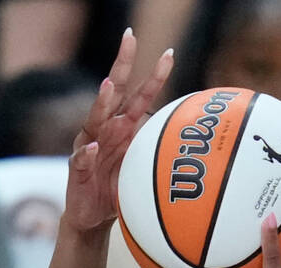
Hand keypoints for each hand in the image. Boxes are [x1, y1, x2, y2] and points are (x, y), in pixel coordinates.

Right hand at [63, 29, 173, 233]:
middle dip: (122, 64)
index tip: (168, 53)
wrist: (93, 216)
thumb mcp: (146, 168)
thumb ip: (163, 155)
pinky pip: (81, 159)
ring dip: (101, 103)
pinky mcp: (77, 169)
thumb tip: (203, 155)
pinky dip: (86, 154)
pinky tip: (91, 148)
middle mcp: (105, 130)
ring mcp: (89, 146)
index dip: (153, 76)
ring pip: (95, 119)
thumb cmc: (120, 188)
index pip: (140, 95)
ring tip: (107, 87)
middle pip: (114, 92)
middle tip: (130, 38)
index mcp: (124, 127)